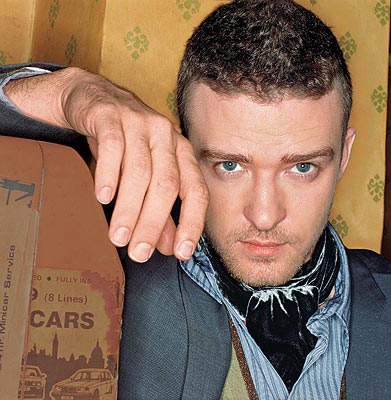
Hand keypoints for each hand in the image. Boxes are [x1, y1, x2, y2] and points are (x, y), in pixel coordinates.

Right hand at [4, 67, 208, 261]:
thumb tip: (169, 246)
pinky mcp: (112, 115)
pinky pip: (112, 146)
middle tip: (138, 252)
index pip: (196, 191)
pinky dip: (108, 174)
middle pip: (166, 185)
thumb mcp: (146, 177)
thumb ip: (161, 212)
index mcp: (182, 153)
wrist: (96, 100)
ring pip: (139, 171)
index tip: (181, 252)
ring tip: (118, 235)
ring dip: (129, 208)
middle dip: (153, 223)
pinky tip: (103, 196)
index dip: (192, 223)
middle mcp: (166, 137)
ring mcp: (141, 123)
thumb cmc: (126, 145)